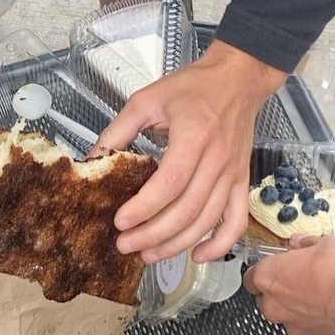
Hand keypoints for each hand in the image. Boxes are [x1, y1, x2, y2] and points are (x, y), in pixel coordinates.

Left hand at [88, 40, 285, 262]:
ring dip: (177, 244)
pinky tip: (197, 255)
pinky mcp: (242, 181)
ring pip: (207, 221)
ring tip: (148, 253)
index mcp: (194, 135)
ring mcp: (233, 173)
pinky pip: (236, 221)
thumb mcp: (146, 100)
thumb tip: (93, 159)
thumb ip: (118, 130)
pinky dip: (220, 245)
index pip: (170, 182)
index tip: (120, 220)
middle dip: (153, 234)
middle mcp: (217, 158)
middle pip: (187, 209)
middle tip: (126, 244)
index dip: (145, 207)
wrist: (237, 79)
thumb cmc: (192, 87)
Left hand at [244, 234, 334, 334]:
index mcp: (268, 277)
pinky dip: (315, 320)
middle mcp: (275, 305)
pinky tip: (328, 308)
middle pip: (265, 299)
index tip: (272, 266)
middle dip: (278, 290)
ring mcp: (294, 325)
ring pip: (286, 315)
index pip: (249, 277)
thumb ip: (302, 243)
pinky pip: (308, 328)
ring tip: (316, 292)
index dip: (262, 271)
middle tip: (296, 278)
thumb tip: (299, 243)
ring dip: (295, 306)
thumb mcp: (320, 242)